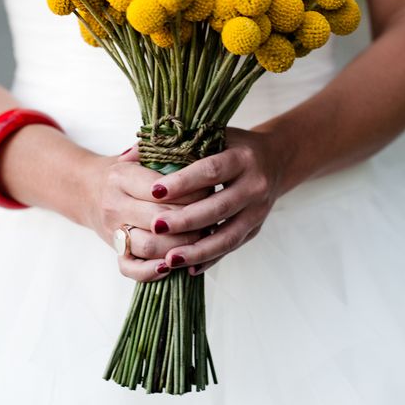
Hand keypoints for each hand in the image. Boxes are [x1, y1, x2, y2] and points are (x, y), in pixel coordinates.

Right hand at [81, 146, 208, 281]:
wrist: (85, 189)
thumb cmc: (122, 171)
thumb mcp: (137, 154)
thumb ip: (161, 150)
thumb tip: (196, 145)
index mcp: (121, 176)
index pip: (162, 189)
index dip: (191, 192)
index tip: (210, 190)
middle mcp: (114, 204)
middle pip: (159, 219)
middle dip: (191, 221)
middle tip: (212, 218)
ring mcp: (112, 230)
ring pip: (148, 246)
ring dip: (179, 246)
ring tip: (201, 239)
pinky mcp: (113, 250)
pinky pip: (130, 268)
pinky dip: (151, 271)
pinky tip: (172, 265)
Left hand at [147, 127, 280, 274]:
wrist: (275, 159)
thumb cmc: (232, 145)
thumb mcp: (210, 136)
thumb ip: (172, 145)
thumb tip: (128, 155)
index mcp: (242, 157)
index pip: (211, 170)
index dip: (183, 182)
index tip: (154, 191)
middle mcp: (255, 185)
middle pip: (218, 207)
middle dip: (186, 220)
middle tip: (156, 227)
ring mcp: (258, 210)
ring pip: (228, 235)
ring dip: (198, 249)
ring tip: (170, 259)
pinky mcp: (256, 229)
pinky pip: (232, 247)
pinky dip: (210, 258)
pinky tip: (188, 268)